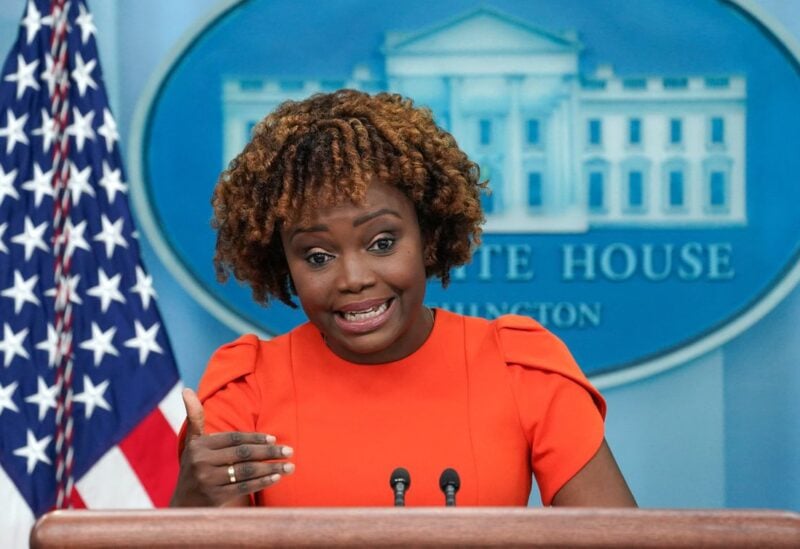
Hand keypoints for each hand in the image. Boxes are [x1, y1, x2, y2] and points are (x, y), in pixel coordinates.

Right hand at [170, 388, 293, 506]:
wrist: (183, 503)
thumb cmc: (194, 466)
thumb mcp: (192, 442)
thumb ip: (195, 417)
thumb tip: (187, 390)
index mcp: (199, 445)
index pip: (234, 439)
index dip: (255, 438)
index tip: (275, 438)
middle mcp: (201, 462)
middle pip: (243, 454)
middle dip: (269, 452)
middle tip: (290, 451)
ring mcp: (208, 480)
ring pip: (246, 471)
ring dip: (271, 467)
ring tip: (290, 466)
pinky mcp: (215, 497)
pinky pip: (244, 487)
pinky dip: (262, 482)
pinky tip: (277, 477)